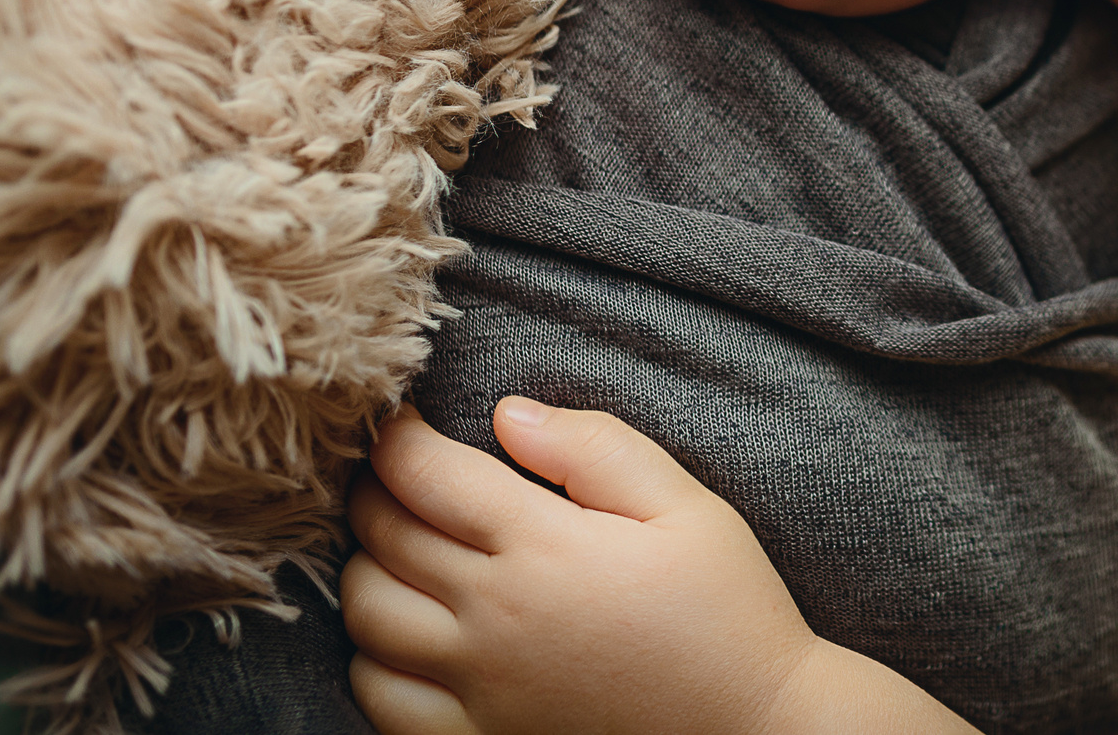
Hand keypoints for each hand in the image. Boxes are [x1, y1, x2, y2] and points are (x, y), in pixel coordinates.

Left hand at [342, 398, 976, 734]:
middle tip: (396, 474)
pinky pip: (379, 697)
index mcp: (544, 548)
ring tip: (397, 548)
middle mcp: (493, 618)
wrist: (751, 729)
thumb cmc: (727, 610)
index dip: (395, 439)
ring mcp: (477, 688)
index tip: (399, 422)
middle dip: (374, 492)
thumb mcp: (686, 506)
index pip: (424, 475)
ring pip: (366, 617)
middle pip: (382, 539)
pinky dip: (372, 657)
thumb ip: (596, 449)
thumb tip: (508, 414)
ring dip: (367, 570)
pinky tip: (407, 634)